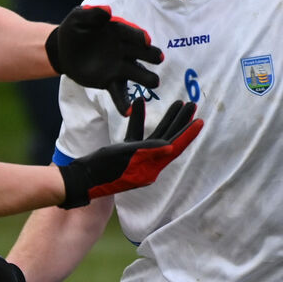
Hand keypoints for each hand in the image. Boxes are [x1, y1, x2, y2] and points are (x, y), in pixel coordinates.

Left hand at [46, 5, 163, 114]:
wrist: (63, 50)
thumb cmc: (74, 30)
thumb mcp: (78, 18)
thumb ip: (92, 14)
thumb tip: (107, 10)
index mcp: (117, 31)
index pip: (130, 33)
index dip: (138, 36)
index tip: (146, 40)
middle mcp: (123, 49)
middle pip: (140, 52)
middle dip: (150, 54)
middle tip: (158, 58)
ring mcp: (118, 67)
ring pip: (136, 73)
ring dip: (145, 77)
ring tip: (155, 82)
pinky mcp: (110, 81)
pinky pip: (119, 93)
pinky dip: (124, 103)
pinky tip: (127, 112)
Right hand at [58, 99, 201, 207]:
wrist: (82, 178)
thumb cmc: (102, 169)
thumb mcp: (125, 158)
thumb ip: (147, 152)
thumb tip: (170, 147)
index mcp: (151, 166)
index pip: (174, 146)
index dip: (187, 133)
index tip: (200, 120)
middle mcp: (149, 163)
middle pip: (170, 139)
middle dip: (181, 122)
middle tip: (192, 105)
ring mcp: (139, 158)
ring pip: (158, 135)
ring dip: (167, 119)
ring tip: (177, 103)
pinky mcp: (128, 153)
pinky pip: (140, 134)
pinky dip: (140, 119)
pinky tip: (140, 104)